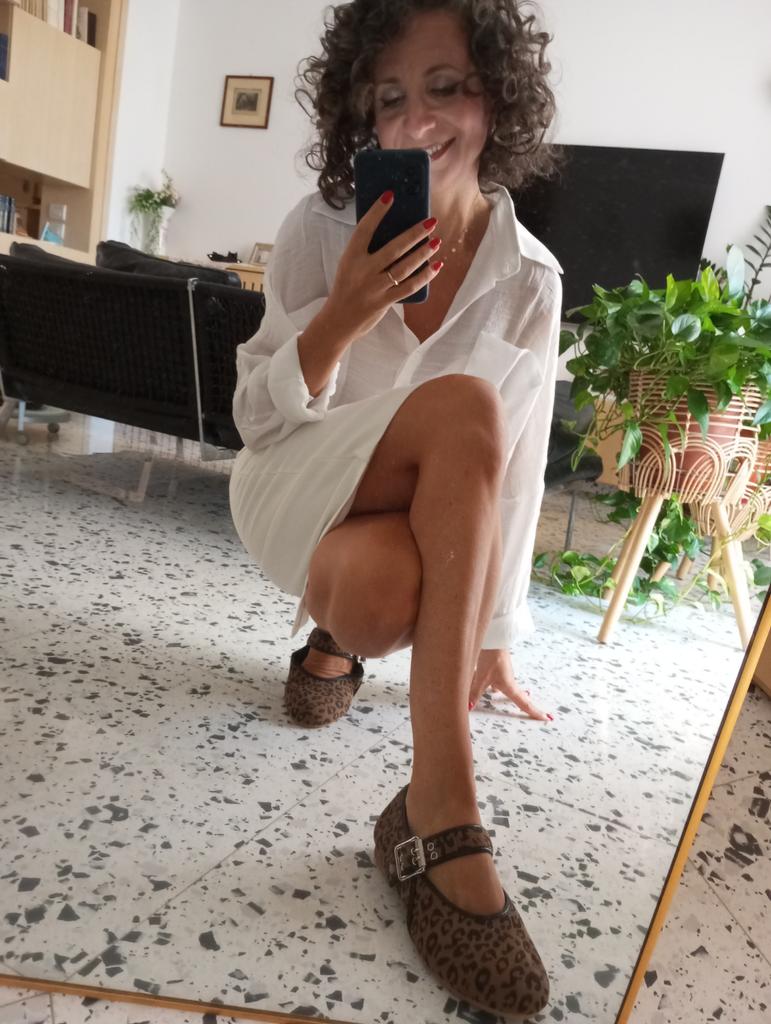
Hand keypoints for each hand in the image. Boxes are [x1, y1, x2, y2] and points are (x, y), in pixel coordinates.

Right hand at [324, 191, 443, 341]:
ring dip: (423, 253)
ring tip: (437, 241)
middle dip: (415, 234)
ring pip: (404, 267)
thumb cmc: (346, 287)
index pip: (364, 229)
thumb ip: (366, 251)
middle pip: (393, 248)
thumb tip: (394, 232)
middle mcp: (363, 271)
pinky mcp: (384, 302)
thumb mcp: (349, 265)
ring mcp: (374, 287)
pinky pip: (409, 287)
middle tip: (431, 222)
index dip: (377, 212)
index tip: (390, 195)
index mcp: (351, 257)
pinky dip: (425, 276)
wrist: (338, 320)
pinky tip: (436, 267)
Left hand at [469, 649, 551, 721]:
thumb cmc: (492, 658)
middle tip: (539, 714)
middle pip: (520, 697)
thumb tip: (469, 707)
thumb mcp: (481, 678)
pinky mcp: (498, 668)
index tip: (547, 718)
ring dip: (512, 696)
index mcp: (510, 687)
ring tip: (520, 700)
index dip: (535, 712)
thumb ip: (475, 694)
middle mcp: (509, 682)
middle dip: (527, 706)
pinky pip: (498, 682)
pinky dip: (495, 687)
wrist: (494, 639)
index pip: (525, 703)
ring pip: (507, 689)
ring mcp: (504, 675)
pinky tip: (487, 685)